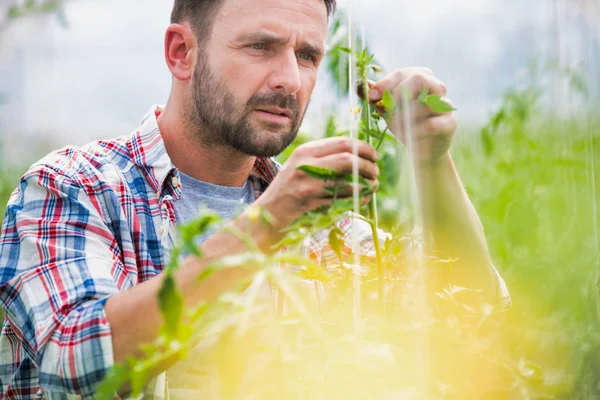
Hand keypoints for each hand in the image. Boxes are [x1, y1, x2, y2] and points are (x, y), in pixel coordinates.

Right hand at [253, 137, 378, 231]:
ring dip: (367, 184)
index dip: (364, 148)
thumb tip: (358, 155)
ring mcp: (308, 185)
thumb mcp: (300, 166)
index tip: (374, 156)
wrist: (267, 215)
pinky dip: (359, 198)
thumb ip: (323, 159)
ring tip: (374, 186)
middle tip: (376, 171)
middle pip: (348, 158)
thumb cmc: (288, 192)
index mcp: (306, 151)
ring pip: (349, 181)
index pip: (343, 143)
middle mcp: (306, 164)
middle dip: (368, 165)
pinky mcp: (312, 204)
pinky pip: (344, 200)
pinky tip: (364, 199)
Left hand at [360, 68, 456, 164]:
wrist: (421, 149)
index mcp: (420, 78)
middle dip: (398, 94)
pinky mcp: (449, 123)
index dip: (385, 84)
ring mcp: (444, 104)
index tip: (371, 97)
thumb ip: (375, 97)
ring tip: (396, 127)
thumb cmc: (405, 124)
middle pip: (419, 78)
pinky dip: (417, 130)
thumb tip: (360, 85)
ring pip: (428, 100)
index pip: (401, 73)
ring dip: (406, 115)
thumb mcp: (387, 110)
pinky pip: (432, 124)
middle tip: (387, 110)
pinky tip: (408, 136)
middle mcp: (435, 87)